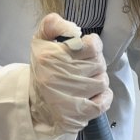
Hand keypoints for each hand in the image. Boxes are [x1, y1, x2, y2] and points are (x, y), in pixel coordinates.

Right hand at [28, 13, 112, 136]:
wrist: (35, 103)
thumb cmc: (44, 69)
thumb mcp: (41, 41)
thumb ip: (53, 24)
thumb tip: (74, 29)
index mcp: (50, 57)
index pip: (92, 46)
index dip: (92, 45)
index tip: (84, 49)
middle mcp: (59, 78)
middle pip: (99, 63)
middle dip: (95, 62)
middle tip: (84, 66)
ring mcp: (67, 99)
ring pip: (103, 81)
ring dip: (97, 79)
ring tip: (84, 80)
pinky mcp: (76, 115)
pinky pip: (104, 102)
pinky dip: (103, 97)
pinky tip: (92, 94)